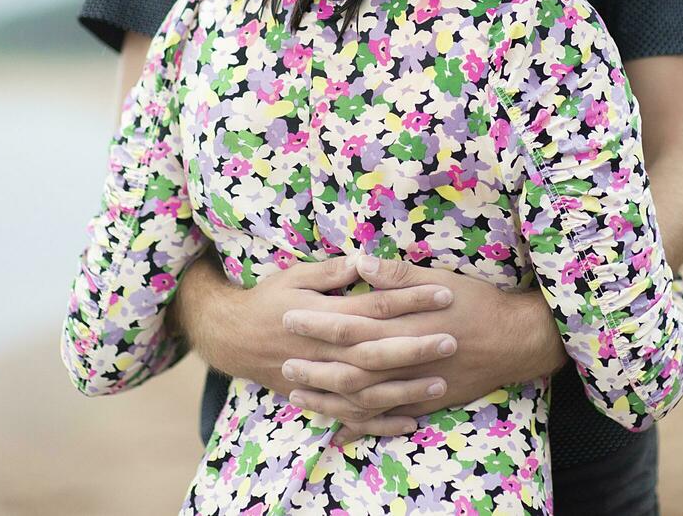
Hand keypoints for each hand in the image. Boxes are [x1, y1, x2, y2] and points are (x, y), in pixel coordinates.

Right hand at [173, 254, 458, 407]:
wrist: (232, 337)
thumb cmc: (268, 299)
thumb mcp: (295, 275)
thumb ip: (331, 271)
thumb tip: (364, 260)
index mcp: (322, 315)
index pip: (374, 307)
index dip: (410, 300)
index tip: (443, 294)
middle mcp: (323, 350)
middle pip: (376, 351)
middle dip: (415, 347)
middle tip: (451, 340)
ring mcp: (320, 379)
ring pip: (367, 389)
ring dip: (404, 388)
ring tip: (440, 382)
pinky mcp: (317, 397)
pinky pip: (351, 416)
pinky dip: (380, 422)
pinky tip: (409, 421)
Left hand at [282, 255, 566, 446]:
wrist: (516, 340)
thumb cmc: (477, 302)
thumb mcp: (438, 279)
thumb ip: (395, 275)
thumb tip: (357, 263)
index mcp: (403, 325)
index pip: (349, 326)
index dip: (317, 323)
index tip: (288, 317)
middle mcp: (405, 360)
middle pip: (349, 368)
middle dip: (314, 367)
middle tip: (283, 364)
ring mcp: (416, 386)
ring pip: (363, 400)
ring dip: (329, 398)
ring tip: (299, 395)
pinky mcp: (427, 402)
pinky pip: (387, 418)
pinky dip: (361, 423)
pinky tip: (338, 424)